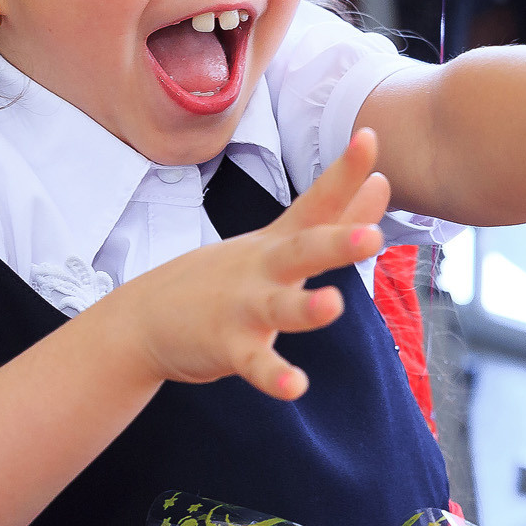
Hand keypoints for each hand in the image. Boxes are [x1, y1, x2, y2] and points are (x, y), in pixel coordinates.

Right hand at [112, 129, 389, 398]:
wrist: (144, 319)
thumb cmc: (224, 278)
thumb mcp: (278, 242)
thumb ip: (333, 215)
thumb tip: (381, 181)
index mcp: (278, 242)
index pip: (315, 203)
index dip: (343, 173)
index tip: (369, 137)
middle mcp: (263, 269)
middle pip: (302, 250)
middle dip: (336, 242)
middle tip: (372, 236)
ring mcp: (243, 308)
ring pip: (279, 307)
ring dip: (306, 308)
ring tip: (332, 306)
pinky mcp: (228, 347)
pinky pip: (255, 365)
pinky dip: (274, 377)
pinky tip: (295, 387)